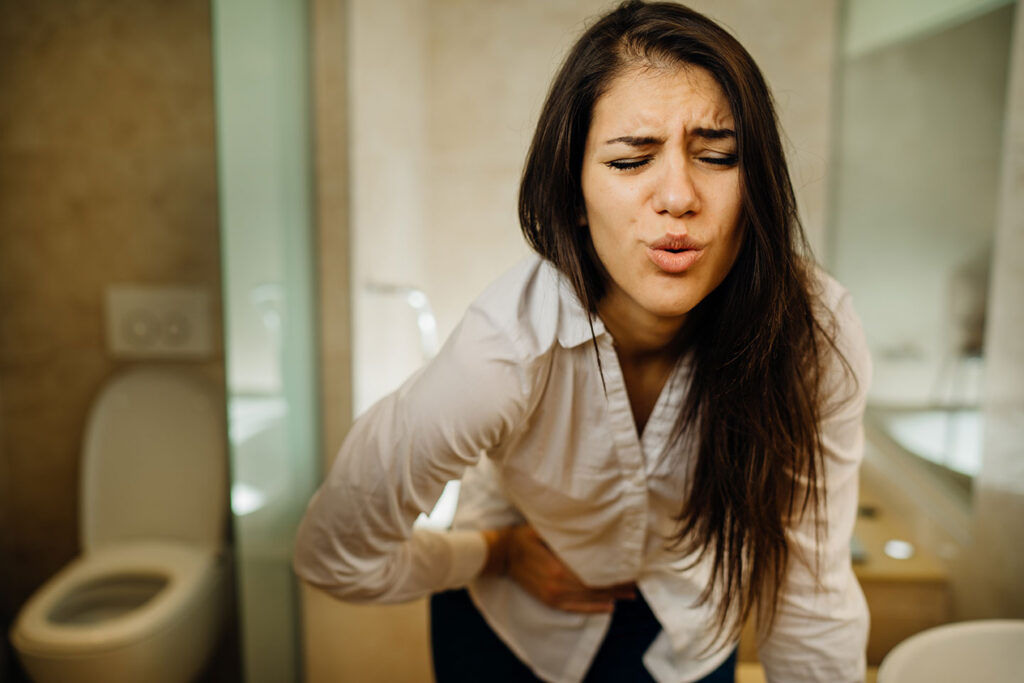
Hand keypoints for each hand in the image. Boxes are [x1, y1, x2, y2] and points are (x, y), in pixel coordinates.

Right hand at [482, 524, 635, 612]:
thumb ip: (566, 534)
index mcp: (558, 568)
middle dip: (617, 587)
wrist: (501, 555)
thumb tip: (592, 530)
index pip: (594, 574)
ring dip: (610, 597)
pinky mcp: (549, 600)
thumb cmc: (523, 537)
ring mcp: (553, 595)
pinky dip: (593, 608)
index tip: (631, 571)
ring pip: (588, 600)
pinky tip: (608, 607)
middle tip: (636, 584)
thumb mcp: (543, 529)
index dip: (613, 575)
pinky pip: (575, 608)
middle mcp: (558, 586)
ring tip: (629, 595)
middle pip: (594, 589)